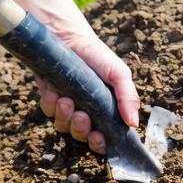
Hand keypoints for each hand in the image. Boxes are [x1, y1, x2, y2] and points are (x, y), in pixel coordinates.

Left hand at [36, 29, 139, 154]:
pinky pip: (49, 112)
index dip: (101, 144)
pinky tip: (56, 91)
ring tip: (67, 100)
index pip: (105, 137)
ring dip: (65, 117)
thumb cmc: (97, 56)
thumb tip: (134, 123)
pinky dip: (51, 105)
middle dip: (81, 130)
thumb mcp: (118, 74)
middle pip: (83, 136)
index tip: (99, 138)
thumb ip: (128, 97)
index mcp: (106, 110)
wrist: (67, 38)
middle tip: (82, 117)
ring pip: (64, 127)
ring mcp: (67, 106)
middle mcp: (87, 111)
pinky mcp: (50, 98)